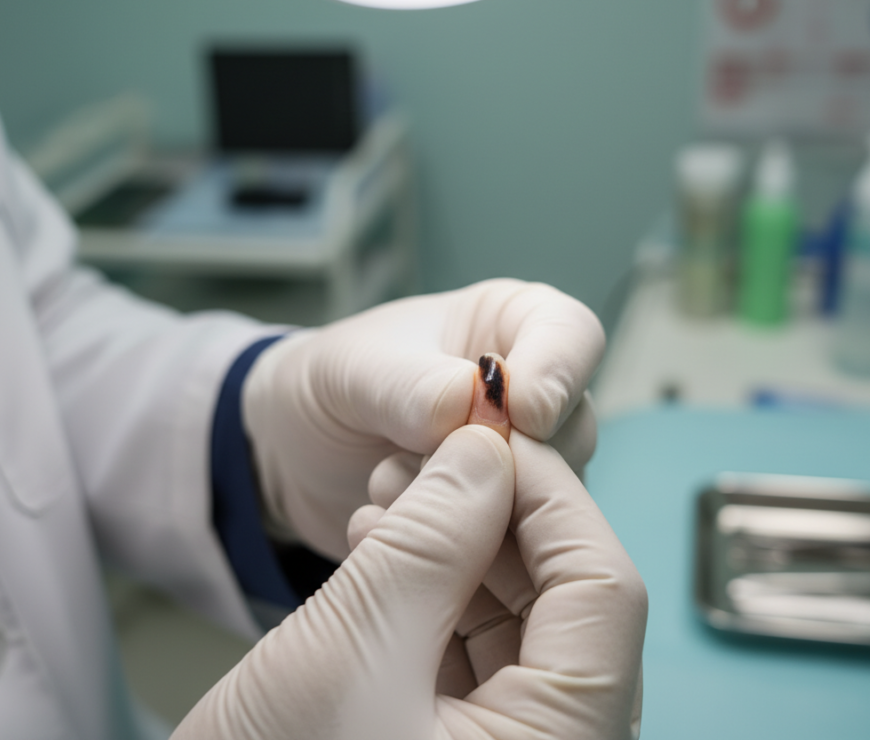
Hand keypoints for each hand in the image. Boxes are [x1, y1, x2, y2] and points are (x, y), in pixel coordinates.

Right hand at [172, 424, 646, 739]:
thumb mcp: (350, 653)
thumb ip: (430, 542)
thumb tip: (486, 453)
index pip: (603, 591)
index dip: (553, 496)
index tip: (499, 436)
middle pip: (569, 604)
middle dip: (502, 518)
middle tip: (444, 457)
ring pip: (523, 626)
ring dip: (465, 552)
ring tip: (398, 500)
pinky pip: (481, 658)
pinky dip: (439, 599)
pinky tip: (389, 552)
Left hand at [243, 279, 604, 559]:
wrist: (297, 454)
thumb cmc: (332, 385)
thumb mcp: (356, 371)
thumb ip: (413, 384)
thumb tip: (474, 406)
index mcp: (511, 325)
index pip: (571, 336)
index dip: (557, 374)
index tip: (522, 415)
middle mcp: (531, 393)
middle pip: (573, 424)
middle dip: (512, 455)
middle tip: (436, 463)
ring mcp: (524, 461)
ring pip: (551, 492)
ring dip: (480, 504)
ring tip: (394, 485)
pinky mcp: (506, 520)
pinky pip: (515, 541)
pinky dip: (467, 544)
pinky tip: (406, 530)